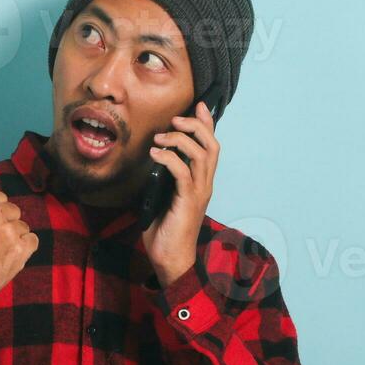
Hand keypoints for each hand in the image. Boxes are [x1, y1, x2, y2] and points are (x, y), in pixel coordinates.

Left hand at [142, 100, 218, 284]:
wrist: (170, 259)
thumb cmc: (165, 231)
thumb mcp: (162, 198)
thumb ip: (163, 179)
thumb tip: (152, 160)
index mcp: (201, 183)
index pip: (211, 147)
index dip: (207, 124)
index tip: (198, 105)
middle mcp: (205, 185)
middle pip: (212, 146)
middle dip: (196, 126)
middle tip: (176, 118)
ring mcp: (199, 193)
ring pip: (202, 154)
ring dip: (181, 139)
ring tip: (161, 136)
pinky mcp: (188, 202)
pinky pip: (183, 172)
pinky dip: (169, 157)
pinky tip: (155, 153)